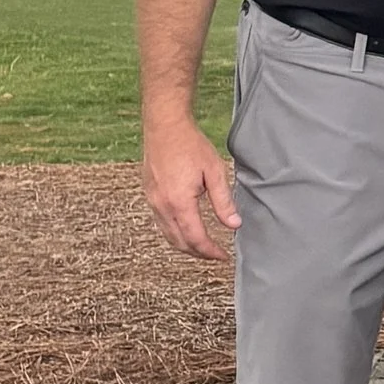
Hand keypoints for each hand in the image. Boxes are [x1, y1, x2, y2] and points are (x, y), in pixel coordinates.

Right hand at [144, 111, 239, 260]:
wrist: (165, 127)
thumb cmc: (190, 145)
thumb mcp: (214, 171)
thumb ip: (224, 201)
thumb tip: (234, 225)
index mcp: (180, 203)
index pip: (196, 238)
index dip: (210, 251)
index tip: (223, 256)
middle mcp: (162, 207)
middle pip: (179, 242)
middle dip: (198, 253)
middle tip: (215, 255)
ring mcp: (152, 202)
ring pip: (168, 235)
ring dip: (185, 245)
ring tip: (203, 246)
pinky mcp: (149, 195)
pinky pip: (161, 223)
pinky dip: (174, 233)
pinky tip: (186, 228)